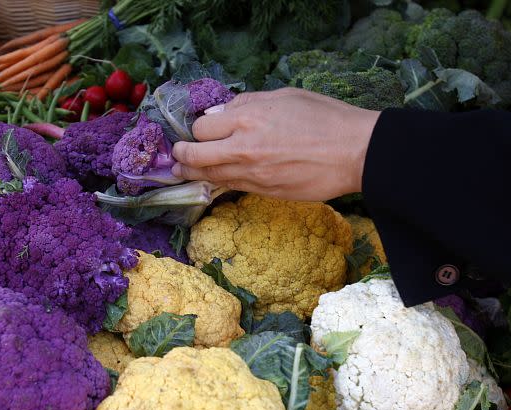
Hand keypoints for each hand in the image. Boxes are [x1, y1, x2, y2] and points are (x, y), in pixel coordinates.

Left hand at [171, 88, 380, 201]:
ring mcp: (252, 173)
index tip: (198, 130)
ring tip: (180, 172)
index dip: (198, 129)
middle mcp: (243, 147)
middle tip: (176, 155)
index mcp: (248, 118)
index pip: (203, 128)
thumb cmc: (326, 118)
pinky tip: (210, 182)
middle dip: (181, 156)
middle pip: (196, 156)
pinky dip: (216, 184)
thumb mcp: (285, 96)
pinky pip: (231, 187)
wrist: (355, 152)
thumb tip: (221, 114)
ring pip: (209, 176)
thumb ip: (247, 104)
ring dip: (191, 174)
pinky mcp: (263, 191)